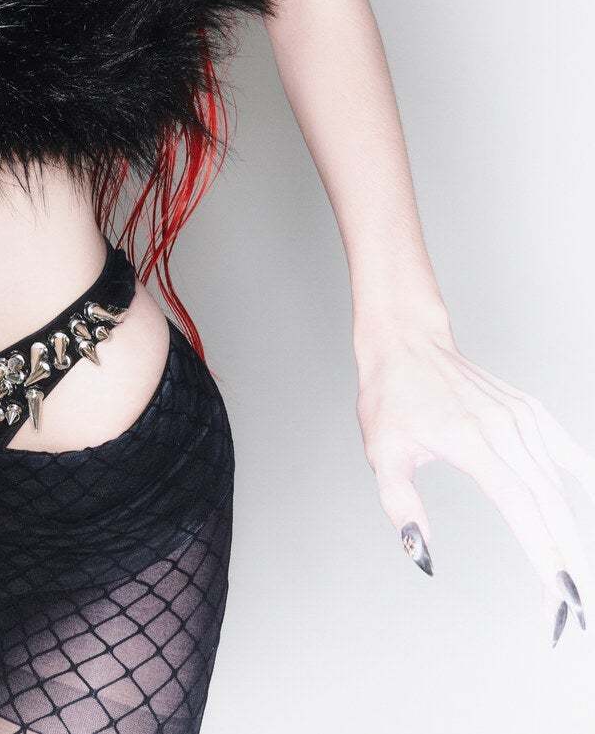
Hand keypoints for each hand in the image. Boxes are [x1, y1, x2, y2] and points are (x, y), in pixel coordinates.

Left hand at [356, 323, 594, 645]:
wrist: (405, 341)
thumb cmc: (390, 397)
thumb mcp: (381, 452)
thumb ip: (400, 505)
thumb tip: (422, 555)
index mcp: (470, 440)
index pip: (520, 507)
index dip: (545, 556)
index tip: (561, 599)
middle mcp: (505, 428)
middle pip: (551, 504)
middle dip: (567, 562)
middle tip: (573, 613)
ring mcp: (521, 416)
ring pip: (559, 485)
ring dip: (570, 536)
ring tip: (571, 579)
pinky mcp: (529, 409)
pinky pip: (565, 451)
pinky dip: (579, 484)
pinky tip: (583, 515)